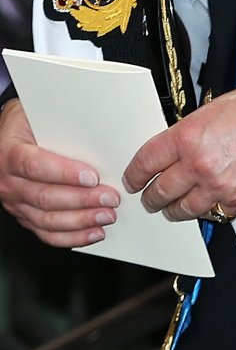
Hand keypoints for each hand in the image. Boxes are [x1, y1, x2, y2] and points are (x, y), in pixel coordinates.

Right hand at [0, 99, 120, 247]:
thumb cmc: (28, 123)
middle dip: (82, 200)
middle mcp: (8, 181)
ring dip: (81, 220)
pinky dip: (72, 236)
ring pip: (47, 219)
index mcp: (9, 152)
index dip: (63, 173)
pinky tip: (93, 232)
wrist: (7, 137)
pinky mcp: (25, 216)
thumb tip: (97, 128)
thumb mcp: (39, 113)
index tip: (92, 176)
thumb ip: (61, 123)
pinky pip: (47, 233)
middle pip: (44, 196)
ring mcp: (16, 202)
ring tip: (107, 215)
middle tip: (110, 198)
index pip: (34, 165)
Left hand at [123, 83, 235, 222]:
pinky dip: (208, 210)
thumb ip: (192, 129)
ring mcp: (218, 186)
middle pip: (160, 191)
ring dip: (175, 210)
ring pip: (183, 209)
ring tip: (173, 209)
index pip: (146, 162)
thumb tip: (178, 145)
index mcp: (188, 136)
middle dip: (151, 198)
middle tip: (150, 199)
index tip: (133, 180)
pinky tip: (207, 204)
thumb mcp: (217, 107)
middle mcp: (198, 164)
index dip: (134, 174)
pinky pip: (213, 213)